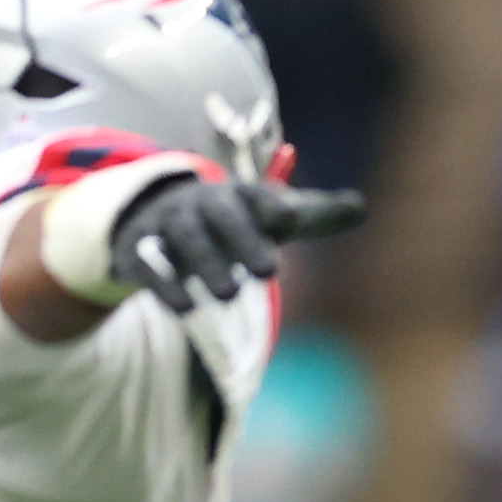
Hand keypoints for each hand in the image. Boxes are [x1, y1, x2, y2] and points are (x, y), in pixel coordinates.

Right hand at [107, 172, 365, 308]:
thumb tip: (361, 207)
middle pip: (220, 215)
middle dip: (242, 238)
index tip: (291, 217)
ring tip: (226, 295)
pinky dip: (163, 283)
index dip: (273, 204)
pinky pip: (147, 263)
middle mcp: (202, 203)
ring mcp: (168, 224)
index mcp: (239, 194)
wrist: (157, 212)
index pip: (258, 195)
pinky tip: (184, 307)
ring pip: (184, 238)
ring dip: (205, 263)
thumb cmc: (233, 220)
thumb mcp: (271, 215)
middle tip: (268, 272)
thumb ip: (316, 214)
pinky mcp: (139, 249)